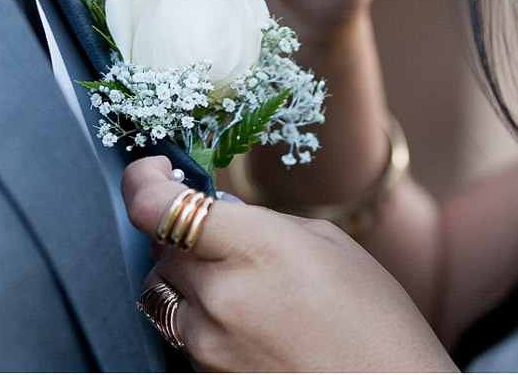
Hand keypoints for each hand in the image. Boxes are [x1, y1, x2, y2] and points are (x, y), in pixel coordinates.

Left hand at [122, 157, 456, 371]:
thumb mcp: (327, 246)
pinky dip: (199, 317)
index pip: (156, 207)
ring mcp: (207, 345)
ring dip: (185, 277)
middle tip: (213, 233)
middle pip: (158, 248)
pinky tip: (244, 322)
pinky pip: (181, 333)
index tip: (155, 171)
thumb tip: (215, 207)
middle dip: (176, 231)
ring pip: (162, 293)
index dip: (142, 181)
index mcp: (254, 248)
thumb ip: (260, 221)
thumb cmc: (375, 321)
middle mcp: (220, 297)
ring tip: (236, 283)